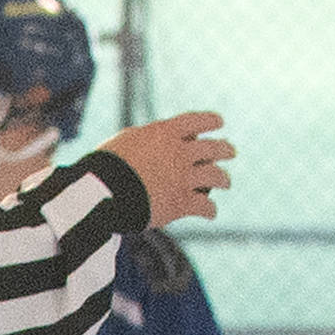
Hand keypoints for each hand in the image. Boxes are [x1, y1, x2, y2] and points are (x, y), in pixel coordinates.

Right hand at [96, 109, 233, 227]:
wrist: (103, 191)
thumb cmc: (105, 165)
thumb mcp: (124, 141)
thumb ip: (144, 139)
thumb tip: (149, 140)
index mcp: (166, 133)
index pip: (197, 121)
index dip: (211, 121)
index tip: (219, 122)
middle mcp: (180, 152)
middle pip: (213, 147)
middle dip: (225, 149)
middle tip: (230, 151)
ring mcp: (184, 178)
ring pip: (216, 176)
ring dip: (224, 179)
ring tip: (226, 182)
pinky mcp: (181, 203)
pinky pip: (205, 207)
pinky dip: (210, 210)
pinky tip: (211, 213)